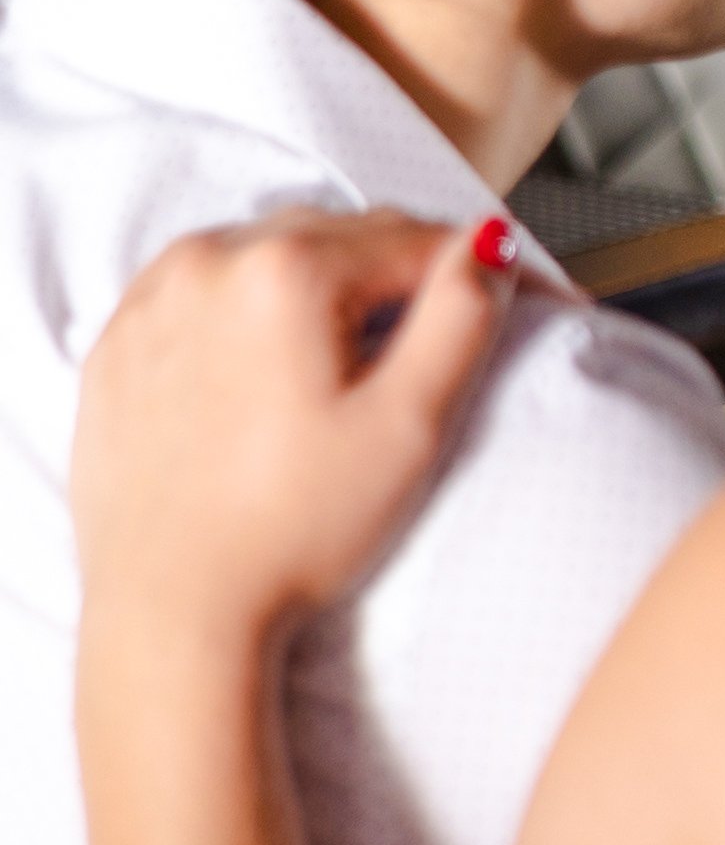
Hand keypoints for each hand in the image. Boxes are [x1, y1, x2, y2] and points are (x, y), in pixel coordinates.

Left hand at [74, 212, 510, 650]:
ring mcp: (148, 302)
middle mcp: (204, 264)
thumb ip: (464, 313)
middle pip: (339, 237)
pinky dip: (243, 319)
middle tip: (407, 363)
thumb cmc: (290, 530)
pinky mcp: (115, 345)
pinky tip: (263, 386)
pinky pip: (203, 297)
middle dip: (385, 283)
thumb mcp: (411, 422)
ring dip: (314, 294)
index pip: (414, 237)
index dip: (463, 281)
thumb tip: (489, 244)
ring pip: (268, 257)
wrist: (171, 608)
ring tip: (332, 378)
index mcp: (284, 270)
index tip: (485, 320)